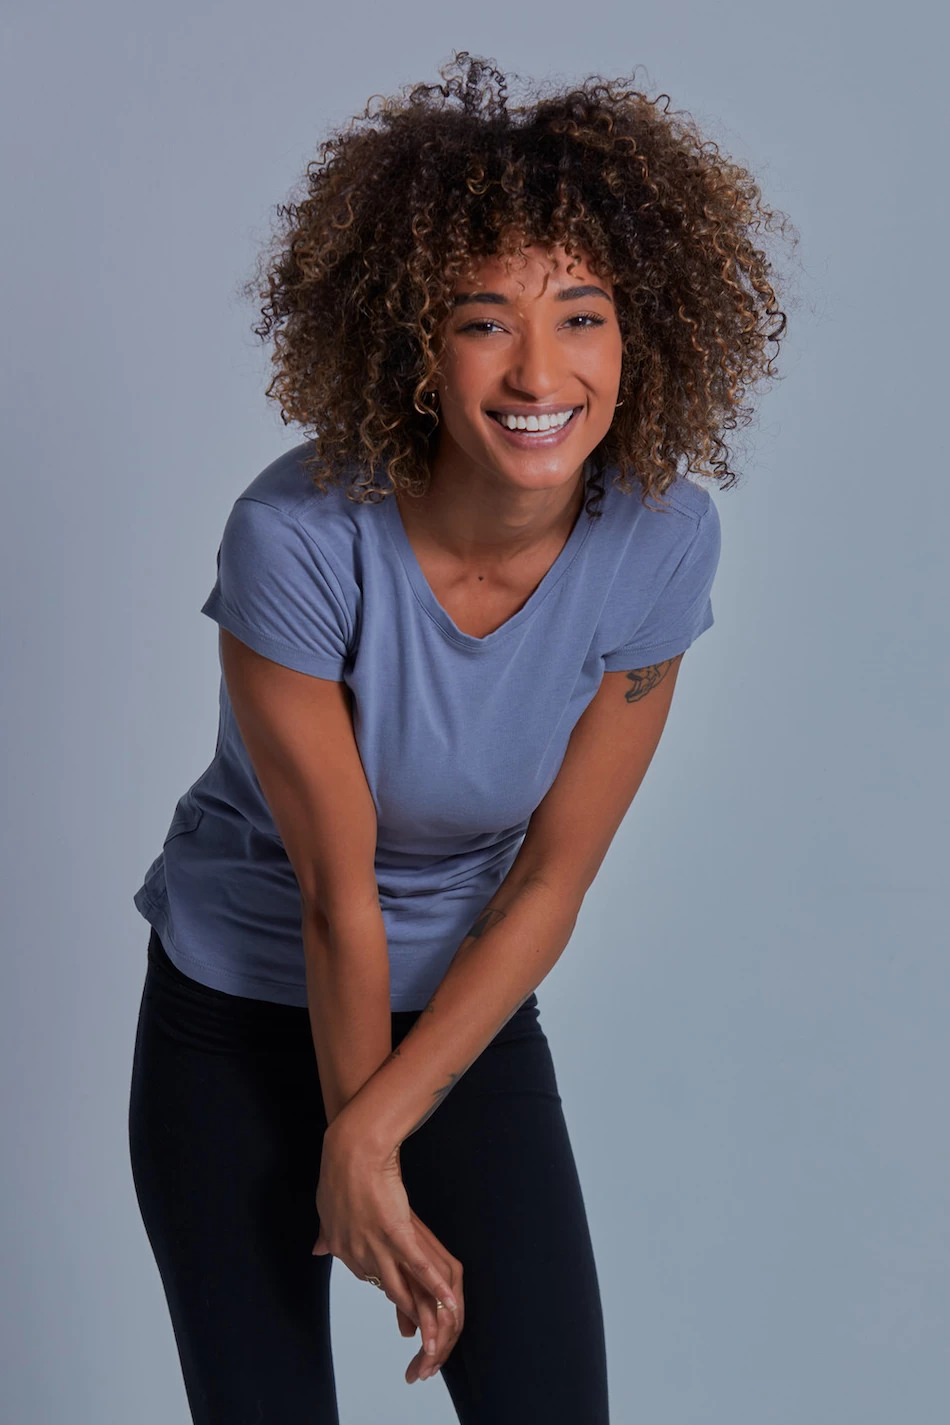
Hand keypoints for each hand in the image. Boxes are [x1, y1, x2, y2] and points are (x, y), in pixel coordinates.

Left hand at [312, 1124, 463, 1379]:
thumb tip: (317, 1249)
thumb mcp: (325, 1209)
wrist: (350, 1147)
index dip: (398, 1305)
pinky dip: (433, 1285)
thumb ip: (325, 1234)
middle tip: (426, 1356)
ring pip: (406, 1290)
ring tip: (440, 1344)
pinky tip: (450, 1303)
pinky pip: (417, 1264)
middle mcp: (361, 1254)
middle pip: (393, 1297)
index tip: (411, 1322)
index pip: (377, 1284)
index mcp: (346, 1250)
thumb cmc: (338, 1170)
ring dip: (426, 1319)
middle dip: (413, 1326)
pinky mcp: (396, 1229)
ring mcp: (379, 1244)